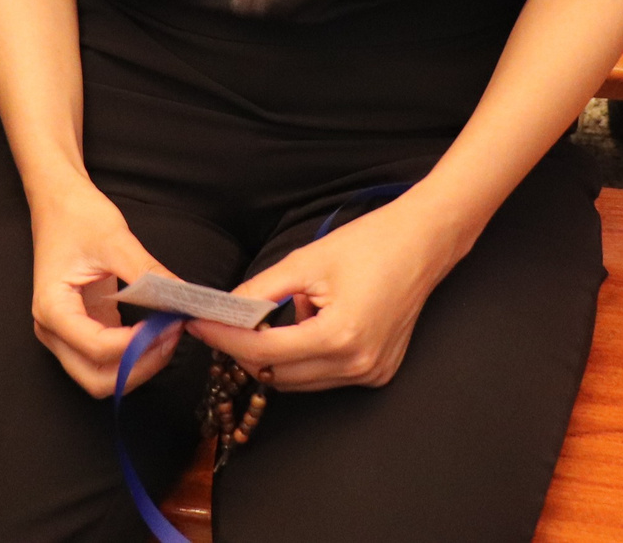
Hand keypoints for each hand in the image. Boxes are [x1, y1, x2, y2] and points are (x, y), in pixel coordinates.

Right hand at [30, 183, 180, 397]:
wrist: (59, 201)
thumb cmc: (77, 216)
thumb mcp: (115, 240)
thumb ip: (149, 274)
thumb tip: (184, 297)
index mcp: (53, 308)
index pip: (97, 348)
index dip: (137, 345)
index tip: (168, 324)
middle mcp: (52, 330)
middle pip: (96, 379)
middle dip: (137, 369)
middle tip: (170, 339)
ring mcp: (64, 333)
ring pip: (100, 376)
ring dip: (135, 368)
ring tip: (166, 337)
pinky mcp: (81, 327)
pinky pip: (105, 358)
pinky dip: (131, 355)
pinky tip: (155, 333)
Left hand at [192, 199, 458, 391]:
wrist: (424, 242)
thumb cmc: (370, 243)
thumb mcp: (305, 260)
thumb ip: (260, 291)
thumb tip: (222, 310)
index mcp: (338, 337)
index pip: (263, 351)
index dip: (224, 338)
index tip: (198, 325)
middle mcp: (356, 365)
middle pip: (277, 374)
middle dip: (246, 348)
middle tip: (226, 319)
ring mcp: (370, 373)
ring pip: (298, 380)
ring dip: (277, 354)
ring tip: (288, 309)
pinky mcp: (378, 372)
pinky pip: (324, 375)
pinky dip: (304, 355)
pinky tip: (312, 321)